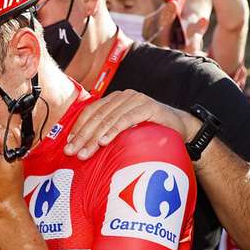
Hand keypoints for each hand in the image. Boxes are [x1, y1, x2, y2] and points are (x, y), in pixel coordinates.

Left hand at [64, 89, 199, 159]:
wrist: (181, 128)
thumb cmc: (150, 132)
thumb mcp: (126, 131)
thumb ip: (108, 133)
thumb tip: (83, 148)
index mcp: (115, 99)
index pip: (91, 111)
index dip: (78, 127)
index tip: (68, 145)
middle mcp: (124, 96)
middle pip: (97, 116)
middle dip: (82, 136)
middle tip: (72, 153)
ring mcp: (136, 99)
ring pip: (109, 118)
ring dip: (94, 137)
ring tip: (85, 153)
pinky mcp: (148, 107)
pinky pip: (127, 119)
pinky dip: (114, 130)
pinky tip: (104, 142)